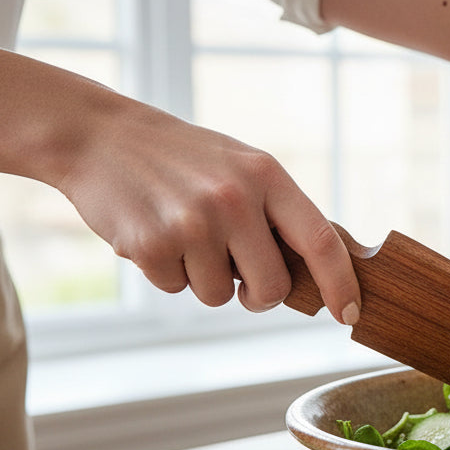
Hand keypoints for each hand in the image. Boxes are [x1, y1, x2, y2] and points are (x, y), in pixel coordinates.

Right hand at [57, 103, 360, 323]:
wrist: (101, 136)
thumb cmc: (184, 159)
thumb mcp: (243, 167)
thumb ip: (278, 213)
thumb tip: (319, 273)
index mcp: (266, 176)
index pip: (320, 241)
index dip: (340, 283)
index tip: (349, 313)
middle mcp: (235, 199)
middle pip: (271, 288)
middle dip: (258, 294)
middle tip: (238, 271)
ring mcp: (192, 222)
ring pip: (219, 295)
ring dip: (204, 278)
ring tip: (184, 234)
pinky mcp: (150, 244)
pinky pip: (176, 289)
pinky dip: (166, 272)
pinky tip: (154, 233)